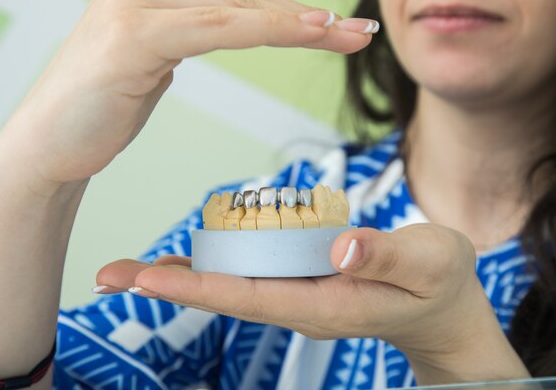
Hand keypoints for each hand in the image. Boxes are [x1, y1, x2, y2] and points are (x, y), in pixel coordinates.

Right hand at [0, 0, 374, 189]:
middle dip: (306, 20)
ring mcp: (134, 2)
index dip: (291, 12)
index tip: (339, 29)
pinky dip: (264, 32)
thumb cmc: (104, 102)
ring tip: (347, 36)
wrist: (49, 144)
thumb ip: (203, 18)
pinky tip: (306, 33)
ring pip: (236, 10)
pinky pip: (214, 29)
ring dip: (297, 24)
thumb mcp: (162, 50)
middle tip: (359, 35)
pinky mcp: (132, 33)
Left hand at [96, 224, 529, 383]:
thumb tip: (341, 249)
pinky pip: (249, 275)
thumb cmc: (439, 283)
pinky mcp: (301, 282)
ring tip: (132, 269)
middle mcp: (302, 304)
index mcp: (327, 304)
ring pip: (231, 287)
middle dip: (170, 287)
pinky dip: (213, 267)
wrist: (443, 305)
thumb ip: (389, 255)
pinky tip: (189, 257)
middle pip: (226, 297)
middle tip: (113, 274)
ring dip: (182, 278)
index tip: (150, 280)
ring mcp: (299, 295)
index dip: (199, 289)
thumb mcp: (430, 262)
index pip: (251, 297)